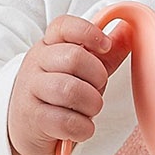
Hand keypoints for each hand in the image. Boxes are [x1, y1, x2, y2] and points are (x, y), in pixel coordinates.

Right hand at [8, 15, 128, 154]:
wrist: (26, 127)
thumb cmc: (59, 94)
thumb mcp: (82, 70)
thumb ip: (106, 53)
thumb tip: (128, 28)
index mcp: (49, 45)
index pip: (64, 26)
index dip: (88, 32)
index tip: (105, 46)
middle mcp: (36, 63)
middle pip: (74, 57)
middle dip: (97, 76)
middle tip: (98, 88)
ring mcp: (31, 89)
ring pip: (70, 90)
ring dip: (91, 104)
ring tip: (91, 109)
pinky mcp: (32, 118)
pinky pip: (66, 121)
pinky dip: (83, 128)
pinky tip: (81, 128)